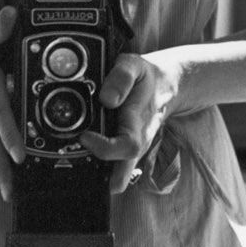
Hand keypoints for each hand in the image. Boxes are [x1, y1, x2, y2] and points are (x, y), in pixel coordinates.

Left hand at [80, 50, 182, 193]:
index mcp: (138, 122)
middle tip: (81, 172)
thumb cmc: (145, 77)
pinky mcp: (127, 150)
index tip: (85, 136)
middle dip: (102, 180)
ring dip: (100, 178)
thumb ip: (121, 78)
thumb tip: (107, 99)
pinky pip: (115, 168)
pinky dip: (101, 169)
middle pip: (123, 174)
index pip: (126, 146)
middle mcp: (137, 141)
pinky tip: (85, 164)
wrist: (166, 86)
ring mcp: (134, 148)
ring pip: (119, 176)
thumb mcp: (134, 65)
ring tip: (79, 173)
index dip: (105, 147)